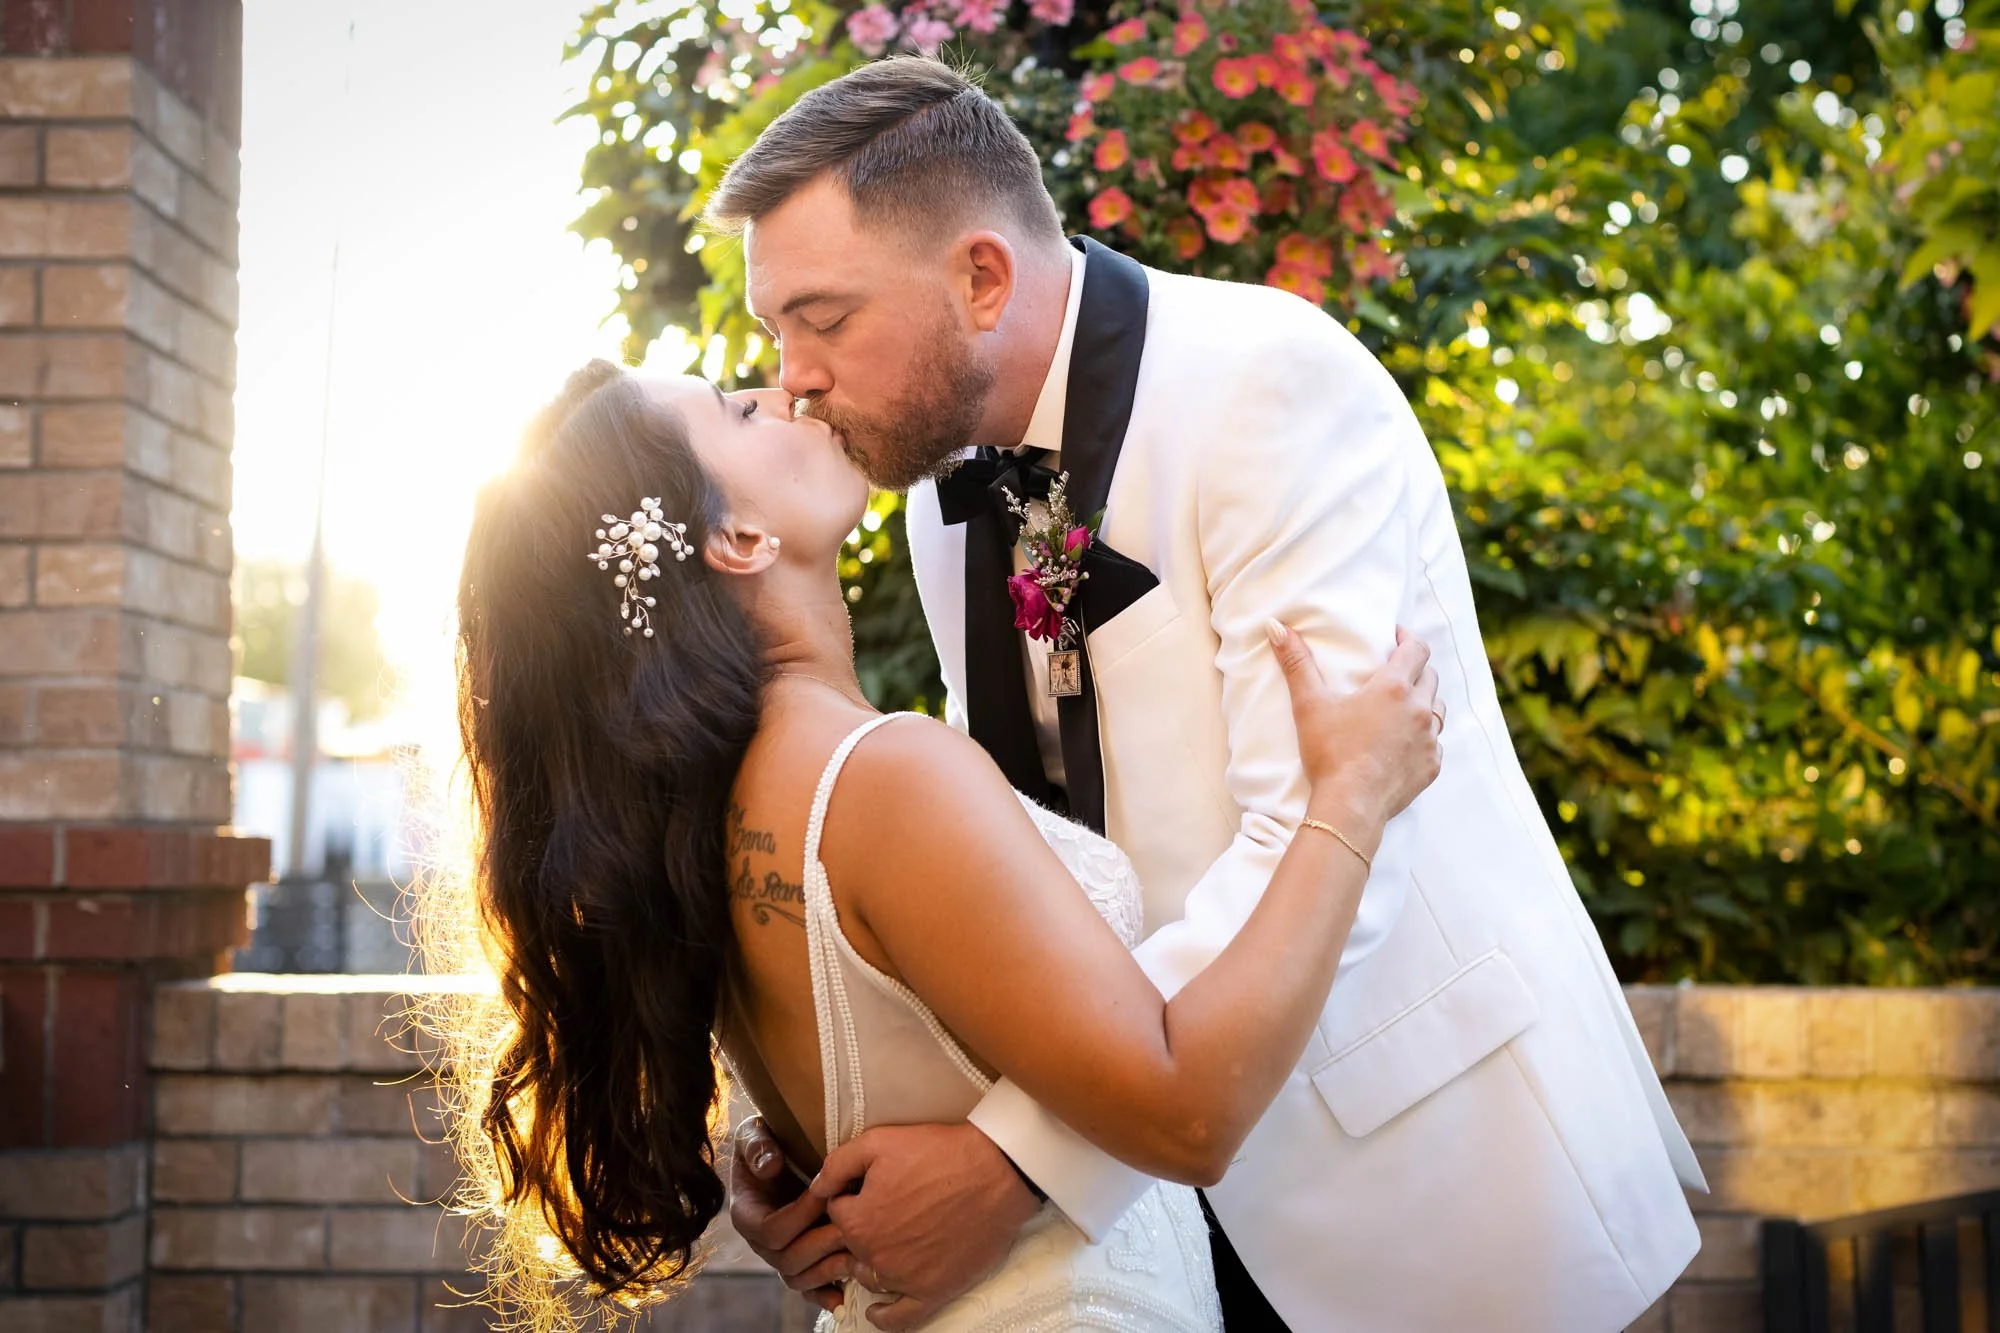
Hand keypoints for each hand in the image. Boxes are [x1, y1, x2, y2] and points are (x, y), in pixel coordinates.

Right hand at [728, 1117, 849, 1312]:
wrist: (780, 1151)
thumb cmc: (768, 1141)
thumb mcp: (755, 1132)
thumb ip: (757, 1146)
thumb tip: (770, 1166)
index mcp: (747, 1213)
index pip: (770, 1230)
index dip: (800, 1216)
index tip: (826, 1194)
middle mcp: (760, 1241)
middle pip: (786, 1259)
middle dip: (820, 1244)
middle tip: (851, 1226)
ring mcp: (779, 1254)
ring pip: (798, 1278)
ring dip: (828, 1269)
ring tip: (857, 1253)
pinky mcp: (798, 1261)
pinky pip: (807, 1289)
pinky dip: (825, 1294)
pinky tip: (844, 1296)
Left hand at [810, 1122, 1040, 1330]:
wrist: (995, 1172)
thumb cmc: (938, 1152)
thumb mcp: (879, 1142)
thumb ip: (837, 1165)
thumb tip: (815, 1188)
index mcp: (857, 1220)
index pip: (835, 1213)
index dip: (851, 1196)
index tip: (869, 1186)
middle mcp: (874, 1255)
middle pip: (850, 1246)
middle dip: (860, 1228)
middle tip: (887, 1208)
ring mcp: (904, 1278)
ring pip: (870, 1277)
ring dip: (871, 1262)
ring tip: (891, 1241)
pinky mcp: (933, 1292)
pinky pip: (900, 1318)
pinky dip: (885, 1317)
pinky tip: (876, 1311)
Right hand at [1270, 621, 1441, 827]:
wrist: (1350, 806)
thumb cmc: (1329, 753)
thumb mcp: (1309, 705)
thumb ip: (1296, 663)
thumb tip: (1277, 626)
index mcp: (1394, 688)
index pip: (1417, 649)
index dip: (1408, 639)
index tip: (1395, 638)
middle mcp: (1419, 710)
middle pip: (1430, 676)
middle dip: (1415, 670)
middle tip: (1394, 673)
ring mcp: (1430, 740)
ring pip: (1437, 709)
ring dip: (1424, 702)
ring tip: (1402, 708)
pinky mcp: (1431, 766)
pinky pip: (1435, 744)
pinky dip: (1423, 738)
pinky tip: (1404, 744)